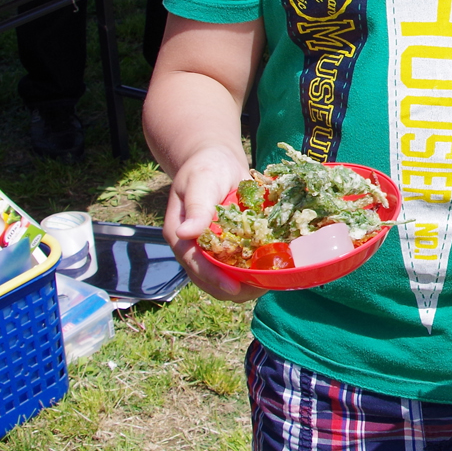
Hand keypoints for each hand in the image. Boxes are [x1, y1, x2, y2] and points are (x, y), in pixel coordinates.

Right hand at [163, 147, 261, 302]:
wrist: (218, 162)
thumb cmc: (207, 167)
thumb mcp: (202, 181)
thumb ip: (197, 206)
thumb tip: (185, 233)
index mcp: (179, 234)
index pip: (193, 263)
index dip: (213, 277)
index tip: (234, 288)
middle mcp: (192, 248)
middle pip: (209, 280)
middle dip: (234, 289)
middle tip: (262, 287)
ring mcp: (209, 251)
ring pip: (225, 279)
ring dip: (246, 285)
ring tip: (270, 281)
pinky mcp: (226, 249)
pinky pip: (238, 268)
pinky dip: (254, 272)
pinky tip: (272, 269)